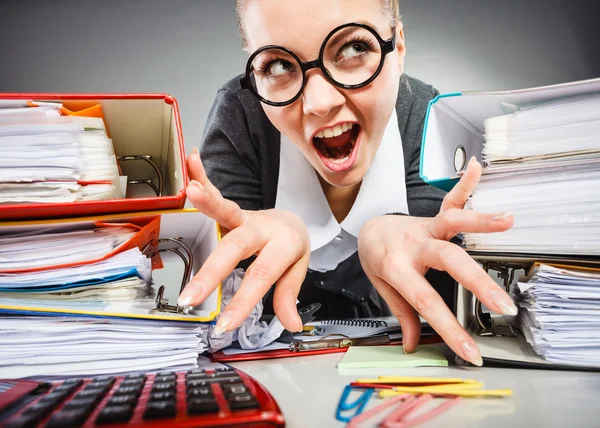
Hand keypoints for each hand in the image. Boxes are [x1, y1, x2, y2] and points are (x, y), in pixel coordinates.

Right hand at [178, 149, 309, 333]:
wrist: (290, 221)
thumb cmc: (289, 248)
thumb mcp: (296, 271)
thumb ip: (289, 295)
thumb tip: (293, 324)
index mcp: (282, 246)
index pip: (261, 276)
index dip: (243, 302)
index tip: (224, 324)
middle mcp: (262, 228)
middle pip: (236, 248)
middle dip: (212, 272)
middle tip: (190, 296)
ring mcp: (245, 216)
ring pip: (226, 210)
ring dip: (207, 201)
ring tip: (191, 192)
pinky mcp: (231, 208)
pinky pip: (216, 190)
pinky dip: (202, 175)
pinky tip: (191, 161)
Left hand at [357, 157, 515, 365]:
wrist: (368, 229)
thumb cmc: (378, 259)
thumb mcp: (384, 288)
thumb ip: (402, 314)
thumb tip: (412, 345)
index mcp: (398, 268)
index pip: (426, 302)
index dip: (450, 330)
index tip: (471, 352)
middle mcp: (413, 245)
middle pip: (448, 261)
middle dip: (477, 283)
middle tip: (503, 305)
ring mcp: (424, 227)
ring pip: (451, 222)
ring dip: (479, 220)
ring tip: (507, 222)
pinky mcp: (432, 216)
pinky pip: (449, 199)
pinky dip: (464, 184)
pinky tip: (478, 169)